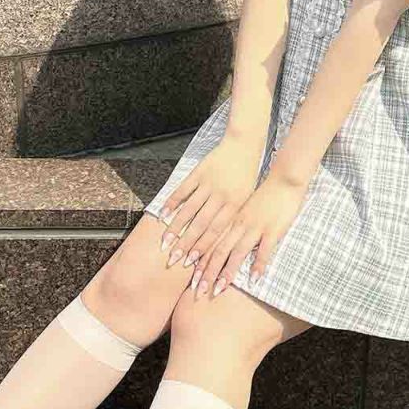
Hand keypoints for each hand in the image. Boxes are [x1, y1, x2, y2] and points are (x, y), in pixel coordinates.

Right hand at [157, 134, 263, 272]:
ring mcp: (209, 184)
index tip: (190, 263)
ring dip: (175, 228)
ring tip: (164, 242)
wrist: (244, 145)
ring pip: (189, 210)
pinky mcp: (199, 172)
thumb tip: (219, 244)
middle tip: (173, 259)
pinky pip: (183, 190)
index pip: (216, 232)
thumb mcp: (245, 199)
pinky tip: (163, 215)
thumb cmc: (246, 176)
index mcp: (235, 205)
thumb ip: (232, 218)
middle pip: (200, 225)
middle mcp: (221, 196)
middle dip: (186, 244)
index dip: (202, 249)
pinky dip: (172, 203)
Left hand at [189, 170, 307, 300]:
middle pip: (218, 251)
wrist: (283, 180)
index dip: (199, 261)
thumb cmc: (262, 195)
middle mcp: (239, 225)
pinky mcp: (273, 230)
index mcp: (230, 219)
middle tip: (197, 291)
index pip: (210, 243)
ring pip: (236, 252)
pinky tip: (253, 280)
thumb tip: (219, 241)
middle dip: (207, 272)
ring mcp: (256, 228)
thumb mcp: (241, 208)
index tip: (189, 279)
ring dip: (227, 273)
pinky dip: (258, 265)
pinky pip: (264, 250)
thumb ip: (231, 224)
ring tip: (218, 289)